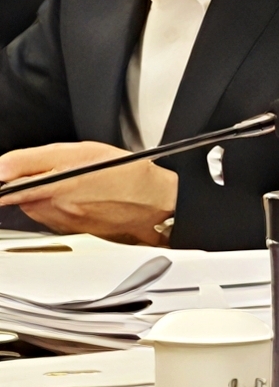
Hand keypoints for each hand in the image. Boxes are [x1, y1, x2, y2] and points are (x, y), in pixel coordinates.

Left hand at [0, 142, 177, 245]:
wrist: (155, 202)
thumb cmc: (124, 175)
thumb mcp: (77, 152)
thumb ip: (28, 160)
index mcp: (46, 191)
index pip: (4, 191)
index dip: (7, 180)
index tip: (11, 176)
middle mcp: (49, 213)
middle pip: (19, 195)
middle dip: (31, 181)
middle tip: (58, 170)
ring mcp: (60, 226)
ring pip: (36, 206)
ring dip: (46, 193)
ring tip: (73, 182)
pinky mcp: (72, 233)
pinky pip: (54, 217)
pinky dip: (61, 206)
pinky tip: (82, 196)